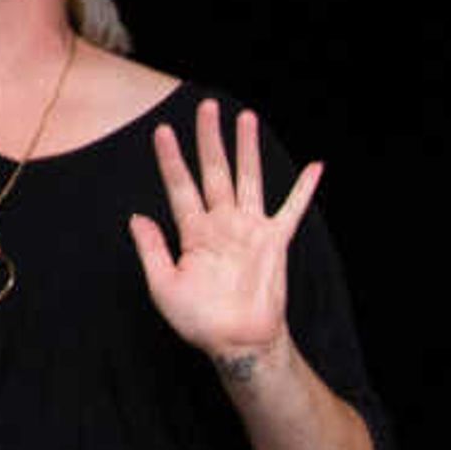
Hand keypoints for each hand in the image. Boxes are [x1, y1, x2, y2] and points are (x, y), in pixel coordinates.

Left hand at [128, 99, 320, 368]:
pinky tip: (315, 167)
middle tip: (206, 106)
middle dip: (210, 139)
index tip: (161, 131)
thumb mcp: (163, 285)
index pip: (179, 186)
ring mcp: (250, 230)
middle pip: (214, 171)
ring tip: (245, 117)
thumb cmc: (199, 320)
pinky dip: (303, 189)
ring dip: (247, 149)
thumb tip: (135, 216)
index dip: (170, 159)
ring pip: (248, 179)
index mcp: (193, 232)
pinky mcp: (275, 242)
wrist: (237, 344)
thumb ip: (151, 249)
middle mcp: (221, 223)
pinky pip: (291, 210)